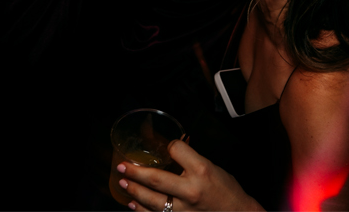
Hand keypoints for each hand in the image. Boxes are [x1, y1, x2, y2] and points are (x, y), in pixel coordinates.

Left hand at [119, 138, 258, 211]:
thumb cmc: (226, 190)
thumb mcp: (212, 167)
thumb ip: (192, 159)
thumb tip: (174, 148)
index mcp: (201, 171)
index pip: (176, 150)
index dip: (170, 144)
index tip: (166, 145)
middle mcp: (190, 191)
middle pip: (156, 179)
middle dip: (135, 172)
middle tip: (122, 166)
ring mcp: (184, 210)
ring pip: (152, 202)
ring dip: (135, 191)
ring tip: (123, 183)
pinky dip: (142, 211)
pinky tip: (133, 204)